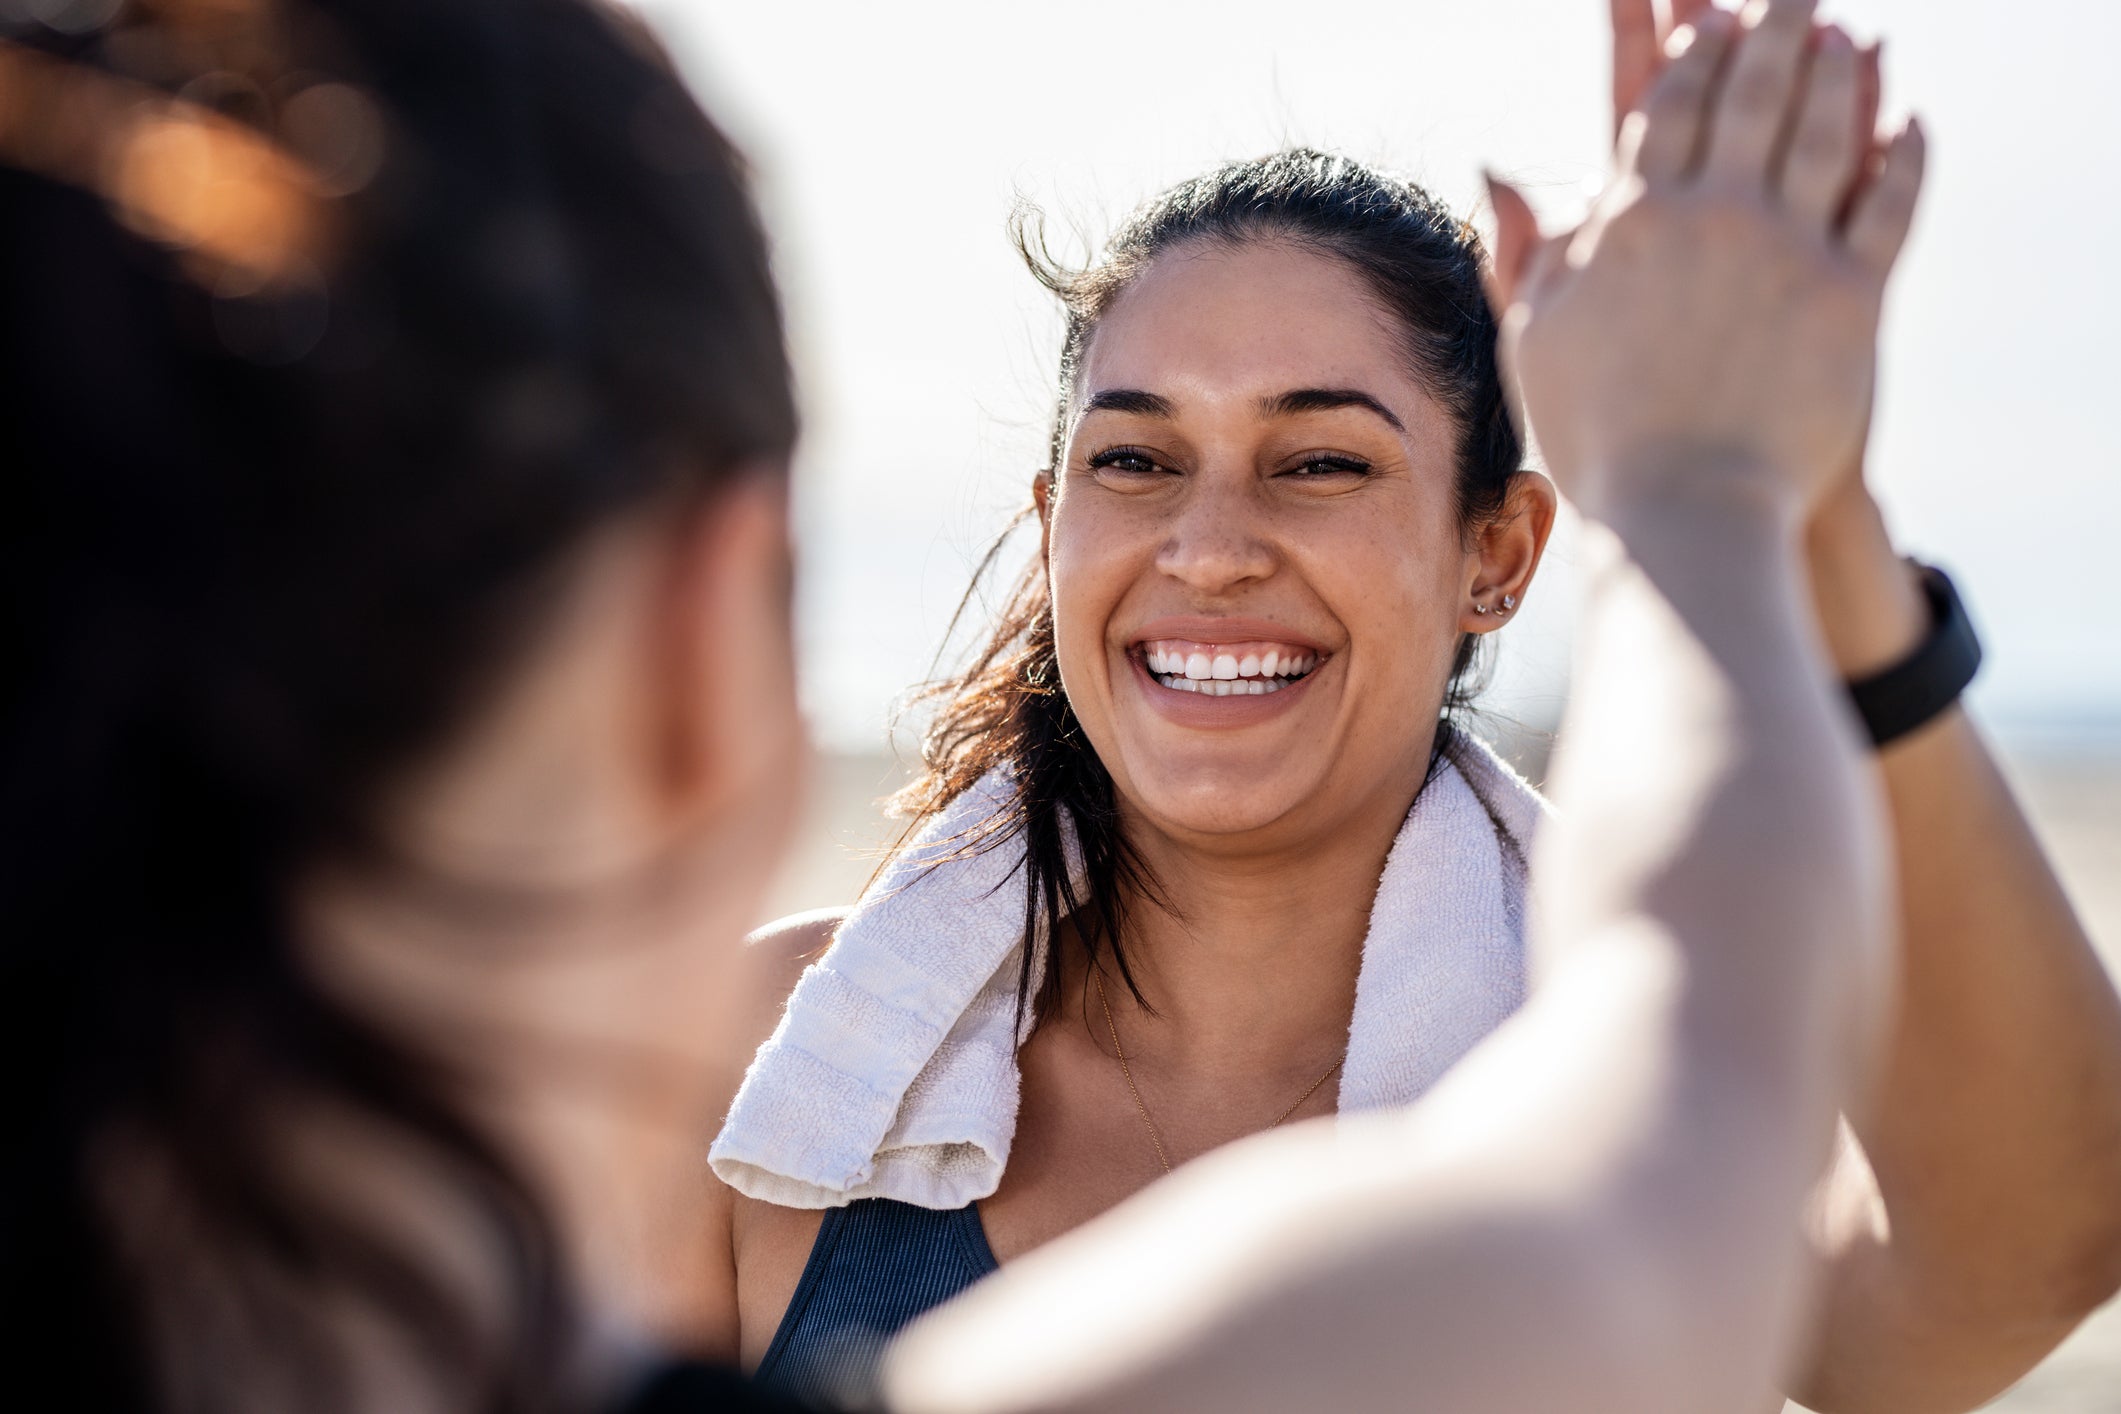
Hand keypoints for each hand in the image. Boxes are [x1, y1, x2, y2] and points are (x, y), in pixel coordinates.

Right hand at [1486, 0, 1924, 523]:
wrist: (1685, 512)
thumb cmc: (1597, 438)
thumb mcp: (1535, 338)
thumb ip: (1523, 249)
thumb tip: (1496, 170)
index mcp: (1633, 223)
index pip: (1665, 106)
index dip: (1689, 53)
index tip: (1707, 19)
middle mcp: (1714, 218)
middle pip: (1750, 93)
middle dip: (1771, 29)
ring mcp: (1788, 251)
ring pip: (1821, 129)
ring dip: (1835, 71)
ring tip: (1844, 33)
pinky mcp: (1850, 296)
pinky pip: (1887, 202)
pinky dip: (1902, 154)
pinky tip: (1908, 122)